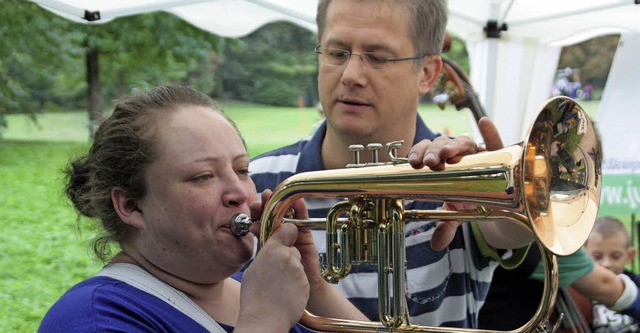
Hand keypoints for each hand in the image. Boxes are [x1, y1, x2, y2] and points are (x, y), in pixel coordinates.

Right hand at [238, 221, 308, 330]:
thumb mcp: (253, 269)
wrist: (264, 320)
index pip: (288, 229)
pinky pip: (301, 278)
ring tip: (278, 286)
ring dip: (291, 271)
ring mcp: (298, 270)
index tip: (286, 236)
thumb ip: (265, 253)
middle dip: (287, 256)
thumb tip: (270, 246)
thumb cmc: (254, 297)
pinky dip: (296, 284)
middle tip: (275, 272)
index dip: (287, 232)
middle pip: (292, 249)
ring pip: (297, 264)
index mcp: (272, 250)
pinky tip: (285, 293)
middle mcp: (287, 256)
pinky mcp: (306, 283)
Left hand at [251, 190, 322, 288]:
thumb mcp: (267, 259)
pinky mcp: (305, 235)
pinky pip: (303, 220)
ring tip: (282, 193)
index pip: (260, 222)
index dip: (257, 213)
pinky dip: (301, 209)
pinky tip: (298, 201)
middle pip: (273, 215)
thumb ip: (262, 242)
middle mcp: (278, 234)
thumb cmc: (279, 280)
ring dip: (284, 202)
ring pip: (288, 214)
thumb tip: (253, 226)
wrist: (298, 289)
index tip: (253, 206)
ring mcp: (292, 233)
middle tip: (265, 195)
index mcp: (265, 239)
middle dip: (269, 203)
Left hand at [408, 117, 504, 249]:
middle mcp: (457, 155)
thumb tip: (435, 245)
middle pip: (442, 144)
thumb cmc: (472, 199)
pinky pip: (495, 141)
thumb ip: (446, 227)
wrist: (499, 200)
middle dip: (434, 151)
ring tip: (449, 153)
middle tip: (430, 162)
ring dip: (454, 145)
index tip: (413, 162)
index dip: (418, 152)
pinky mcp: (499, 154)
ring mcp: (478, 153)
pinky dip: (491, 132)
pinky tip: (484, 122)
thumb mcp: (457, 214)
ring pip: (463, 142)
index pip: (426, 152)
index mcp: (442, 164)